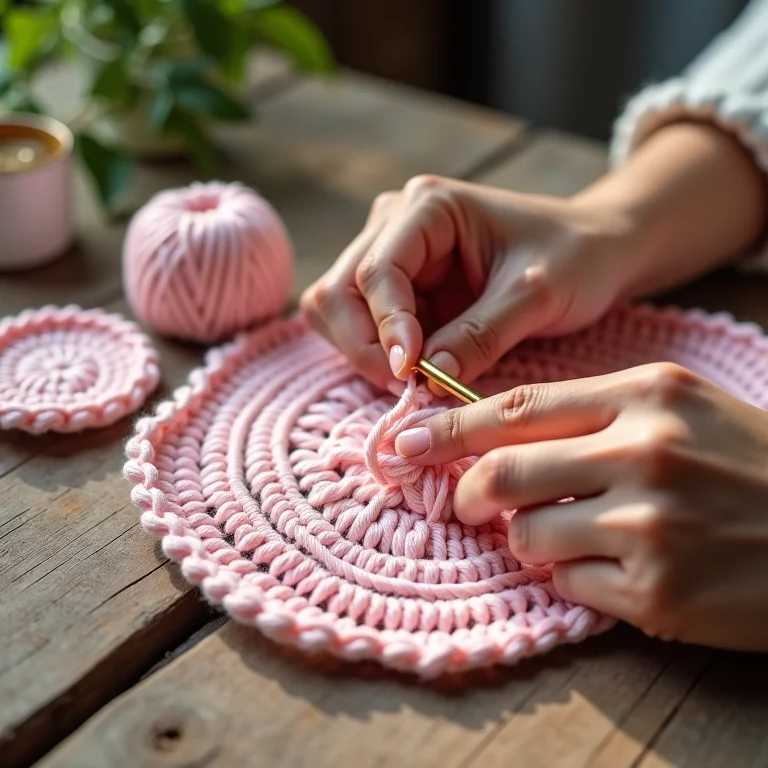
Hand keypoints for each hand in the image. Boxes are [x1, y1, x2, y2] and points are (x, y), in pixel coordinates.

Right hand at [300, 174, 636, 392]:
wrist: (596, 252)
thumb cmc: (575, 257)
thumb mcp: (536, 296)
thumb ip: (480, 336)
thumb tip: (426, 380)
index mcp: (427, 207)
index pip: (376, 271)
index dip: (385, 327)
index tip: (411, 374)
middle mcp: (396, 224)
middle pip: (338, 292)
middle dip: (363, 345)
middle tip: (408, 387)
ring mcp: (393, 257)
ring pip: (339, 312)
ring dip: (366, 353)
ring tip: (417, 381)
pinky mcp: (402, 291)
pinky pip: (367, 329)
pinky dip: (382, 357)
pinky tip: (421, 372)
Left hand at [394, 362, 767, 650]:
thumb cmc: (746, 464)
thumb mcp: (679, 409)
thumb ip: (592, 415)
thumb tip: (499, 438)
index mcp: (645, 396)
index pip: (518, 407)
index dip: (451, 424)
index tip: (407, 438)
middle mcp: (644, 453)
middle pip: (503, 472)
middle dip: (468, 491)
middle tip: (466, 501)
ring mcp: (650, 525)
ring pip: (528, 535)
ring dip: (530, 539)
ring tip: (572, 535)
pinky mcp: (658, 592)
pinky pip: (569, 584)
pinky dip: (574, 577)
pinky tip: (618, 568)